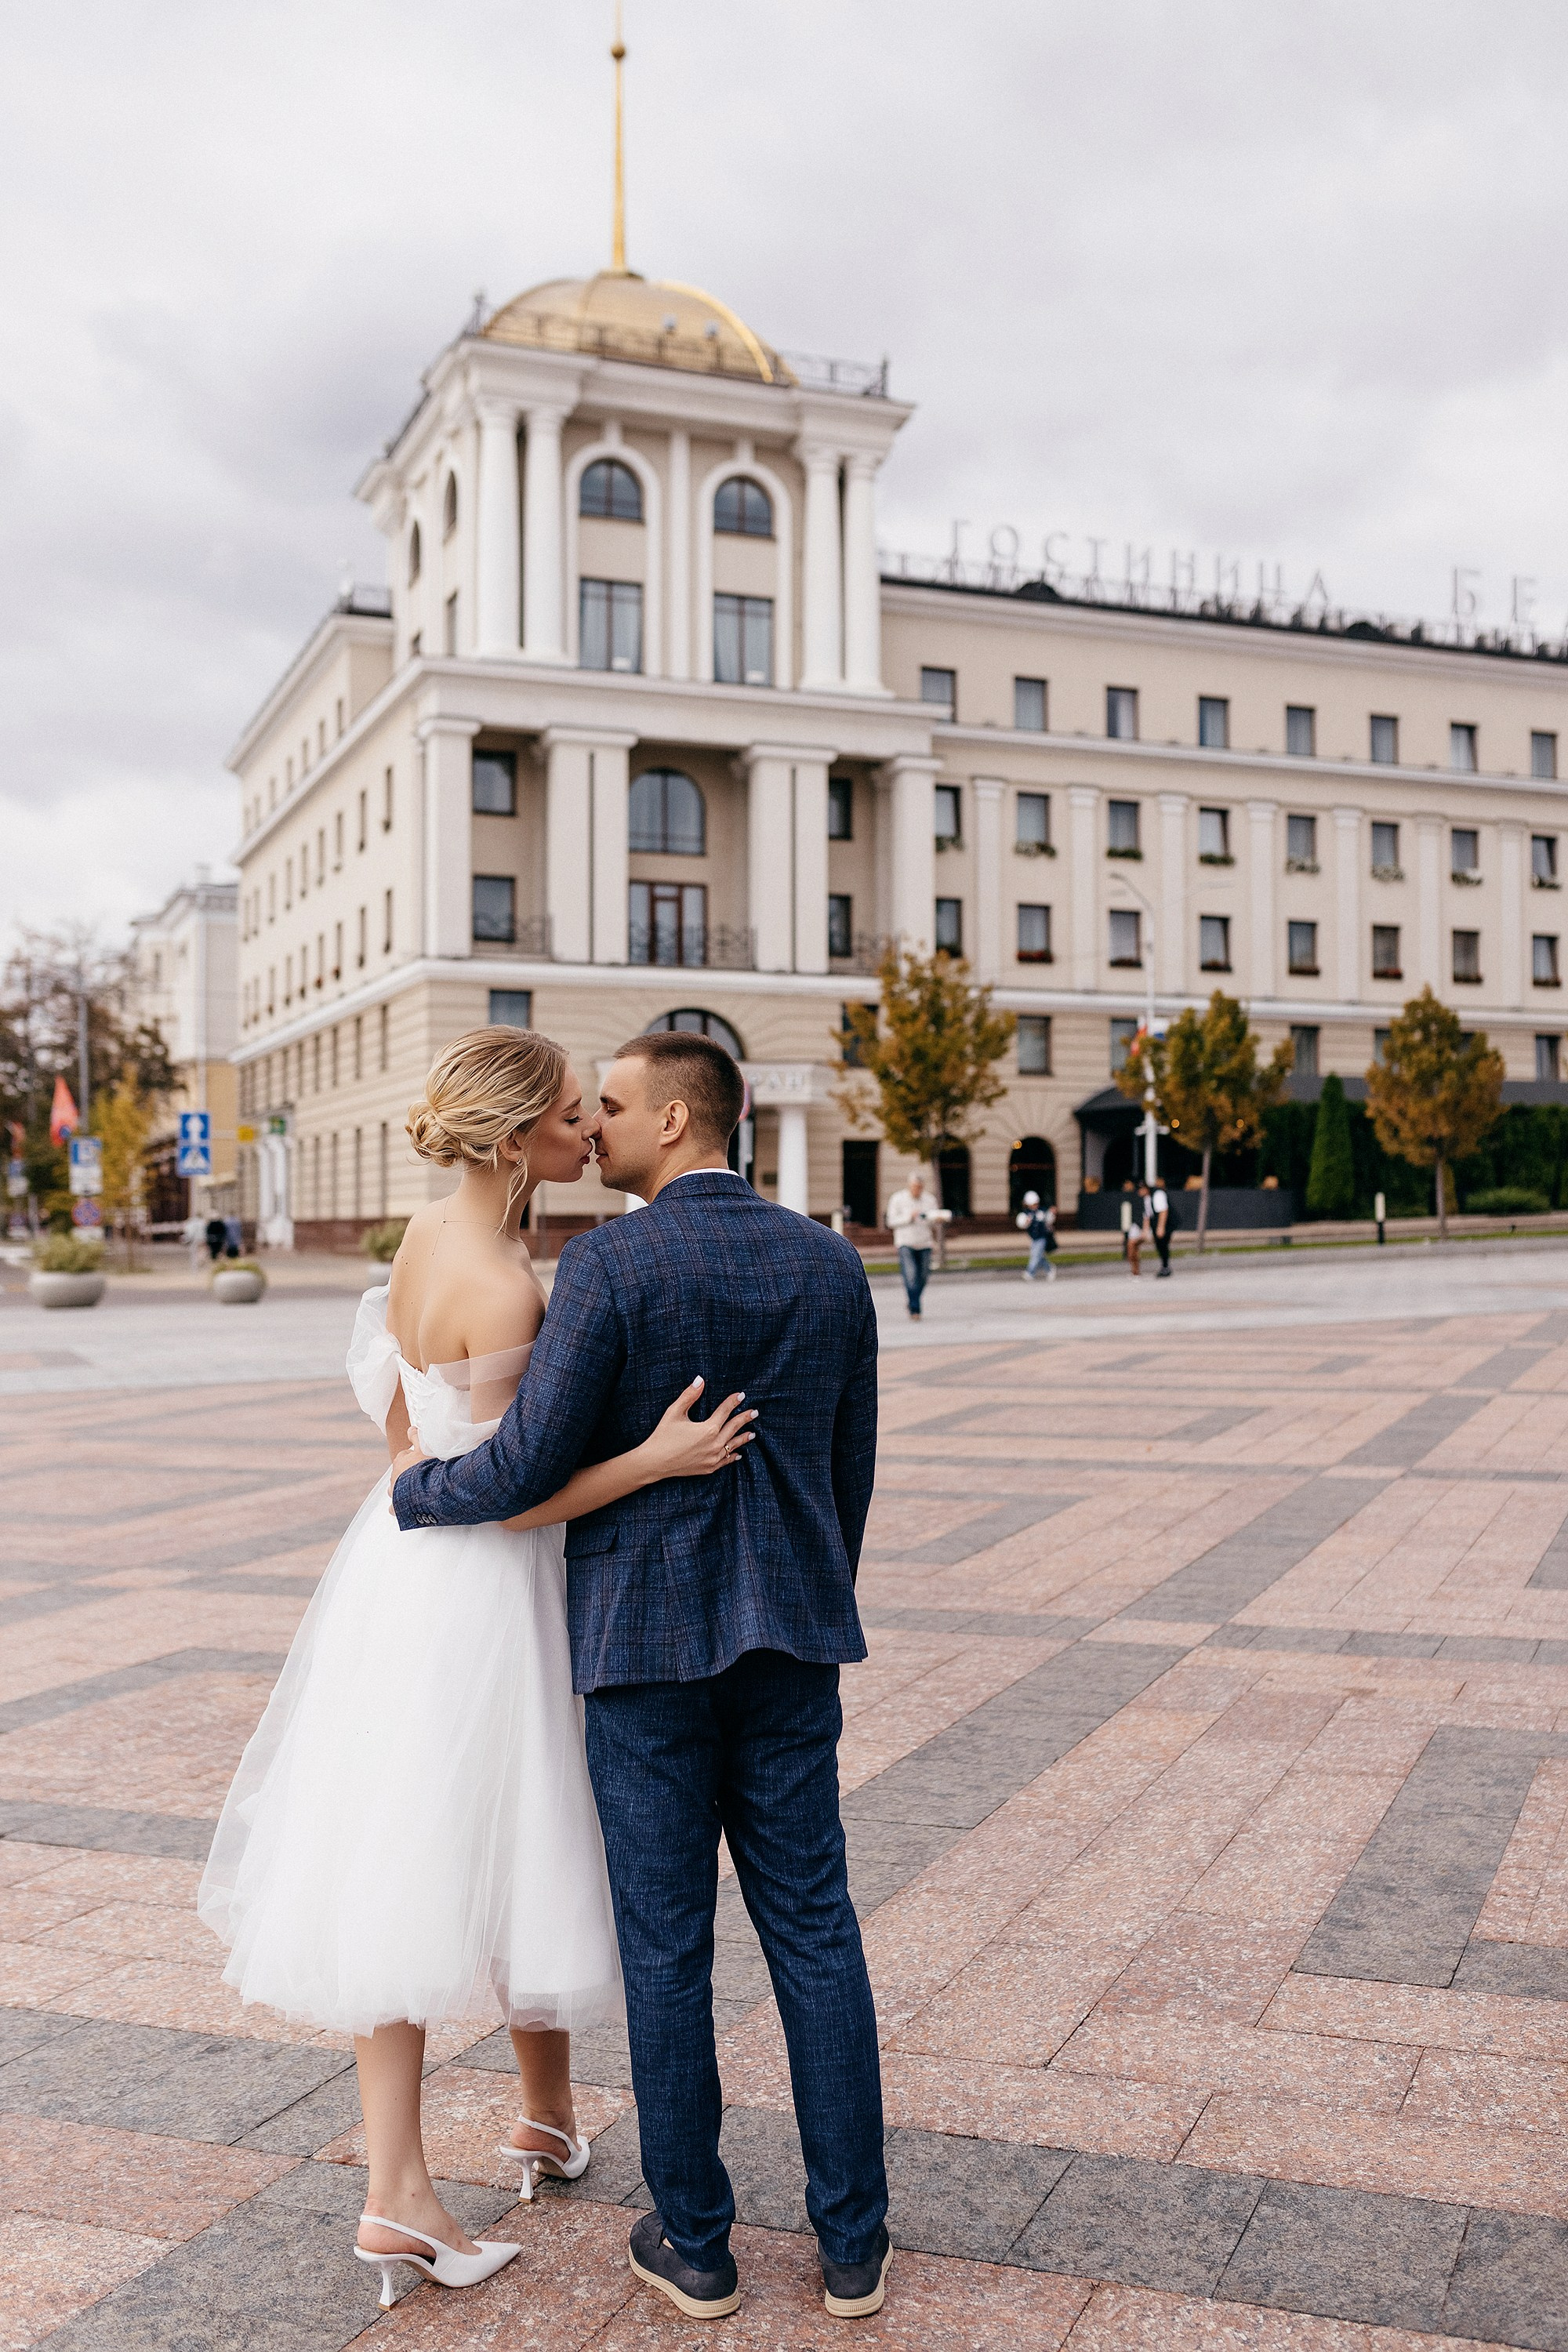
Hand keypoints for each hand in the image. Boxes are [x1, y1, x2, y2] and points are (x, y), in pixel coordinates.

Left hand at [387, 1439, 426, 1506]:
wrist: (426, 1491)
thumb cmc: (426, 1468)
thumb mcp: (424, 1447)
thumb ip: (417, 1437)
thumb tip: (410, 1428)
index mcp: (400, 1461)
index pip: (405, 1455)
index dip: (414, 1456)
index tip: (422, 1459)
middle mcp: (394, 1476)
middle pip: (399, 1472)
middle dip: (407, 1473)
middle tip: (421, 1475)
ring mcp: (395, 1491)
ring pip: (394, 1489)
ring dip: (401, 1489)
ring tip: (413, 1491)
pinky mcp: (396, 1506)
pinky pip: (394, 1508)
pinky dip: (398, 1507)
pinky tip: (405, 1508)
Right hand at [641, 1377, 756, 1480]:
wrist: (654, 1462)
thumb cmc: (663, 1435)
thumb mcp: (674, 1412)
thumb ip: (689, 1395)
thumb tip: (700, 1379)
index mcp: (707, 1429)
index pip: (725, 1411)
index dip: (733, 1402)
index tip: (741, 1395)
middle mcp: (714, 1444)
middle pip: (733, 1428)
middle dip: (744, 1419)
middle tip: (754, 1412)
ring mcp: (712, 1458)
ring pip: (732, 1446)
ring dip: (743, 1438)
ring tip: (753, 1433)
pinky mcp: (708, 1468)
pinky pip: (725, 1461)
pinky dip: (732, 1457)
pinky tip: (738, 1454)